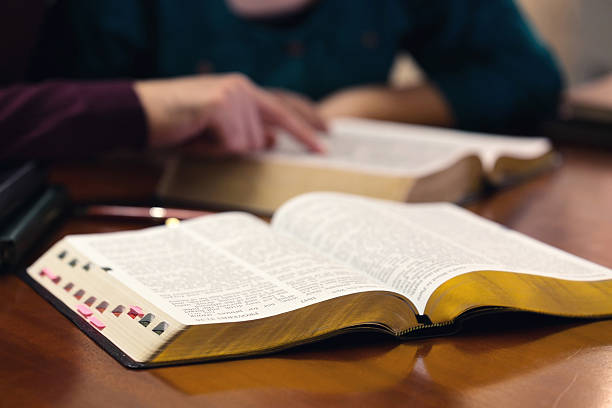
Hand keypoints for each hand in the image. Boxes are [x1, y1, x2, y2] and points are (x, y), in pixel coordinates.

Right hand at [133, 73, 325, 154]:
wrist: (138, 112)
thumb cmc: (177, 122)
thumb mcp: (217, 127)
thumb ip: (247, 130)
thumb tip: (272, 141)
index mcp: (243, 89)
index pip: (283, 108)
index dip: (305, 127)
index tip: (327, 138)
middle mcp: (242, 87)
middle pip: (261, 138)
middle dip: (235, 147)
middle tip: (203, 137)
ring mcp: (232, 94)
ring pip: (246, 144)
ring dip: (220, 148)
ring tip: (196, 134)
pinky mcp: (219, 105)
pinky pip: (230, 145)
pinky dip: (211, 149)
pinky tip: (194, 135)